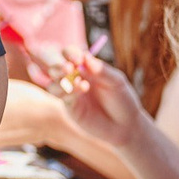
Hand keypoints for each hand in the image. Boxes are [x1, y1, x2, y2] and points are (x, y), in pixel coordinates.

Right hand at [34, 53, 148, 150]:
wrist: (126, 125)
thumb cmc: (122, 99)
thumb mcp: (116, 81)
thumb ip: (101, 69)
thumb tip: (85, 56)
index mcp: (85, 67)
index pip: (68, 54)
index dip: (70, 53)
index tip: (78, 59)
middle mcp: (74, 78)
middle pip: (53, 66)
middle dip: (57, 65)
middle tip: (69, 68)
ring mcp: (69, 93)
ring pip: (53, 83)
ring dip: (62, 80)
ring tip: (83, 84)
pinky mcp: (69, 107)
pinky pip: (60, 97)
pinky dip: (68, 91)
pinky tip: (82, 91)